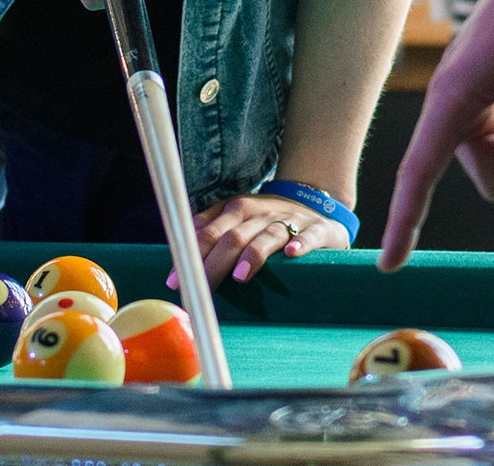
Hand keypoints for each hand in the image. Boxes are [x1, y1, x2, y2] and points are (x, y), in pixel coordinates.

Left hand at [180, 194, 348, 285]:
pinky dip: (301, 243)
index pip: (208, 231)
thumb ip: (210, 231)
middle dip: (214, 264)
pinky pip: (309, 235)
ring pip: (268, 235)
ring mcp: (290, 219)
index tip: (176, 281)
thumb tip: (178, 255)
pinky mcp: (317, 229)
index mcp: (236, 209)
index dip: (190, 255)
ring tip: (240, 275)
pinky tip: (292, 253)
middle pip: (233, 236)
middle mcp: (261, 212)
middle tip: (201, 290)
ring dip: (253, 254)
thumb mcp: (237, 218)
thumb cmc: (268, 220)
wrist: (317, 204)